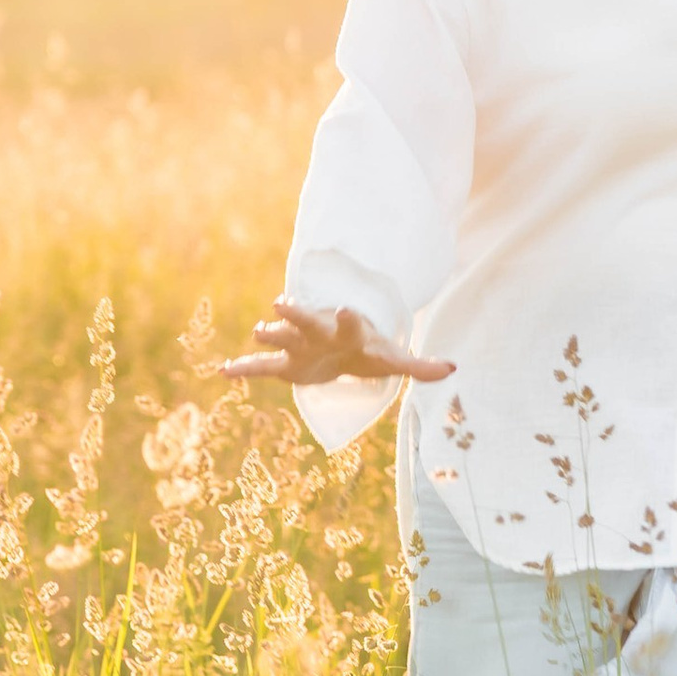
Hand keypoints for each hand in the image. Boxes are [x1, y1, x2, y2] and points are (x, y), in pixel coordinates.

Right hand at [219, 301, 455, 391]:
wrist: (341, 346)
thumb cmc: (368, 350)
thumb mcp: (393, 359)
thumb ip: (420, 366)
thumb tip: (453, 368)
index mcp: (348, 332)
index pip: (351, 324)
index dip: (349, 318)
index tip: (348, 309)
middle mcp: (321, 332)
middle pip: (308, 320)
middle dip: (296, 313)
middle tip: (280, 302)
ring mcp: (300, 345)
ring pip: (281, 337)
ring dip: (269, 335)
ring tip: (257, 333)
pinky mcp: (285, 364)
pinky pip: (261, 368)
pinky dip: (243, 370)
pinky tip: (223, 372)